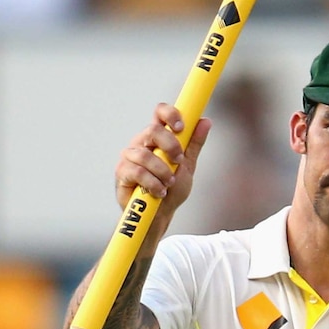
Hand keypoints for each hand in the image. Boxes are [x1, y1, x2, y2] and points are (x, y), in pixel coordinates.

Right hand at [114, 103, 210, 233]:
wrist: (161, 215)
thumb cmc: (172, 189)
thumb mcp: (187, 165)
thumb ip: (194, 143)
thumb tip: (206, 121)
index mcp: (158, 137)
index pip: (159, 113)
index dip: (170, 114)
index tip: (181, 127)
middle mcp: (141, 143)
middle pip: (153, 131)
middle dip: (170, 147)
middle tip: (179, 162)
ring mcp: (130, 157)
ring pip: (145, 155)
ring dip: (162, 171)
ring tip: (169, 184)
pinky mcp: (122, 173)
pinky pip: (137, 172)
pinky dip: (153, 183)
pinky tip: (160, 192)